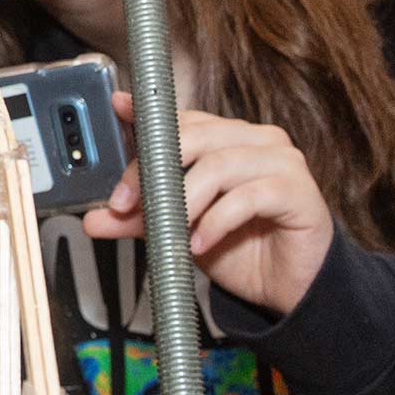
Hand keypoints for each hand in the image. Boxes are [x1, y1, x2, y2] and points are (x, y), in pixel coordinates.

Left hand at [81, 94, 335, 316]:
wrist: (289, 287)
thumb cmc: (242, 248)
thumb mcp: (180, 231)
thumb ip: (141, 219)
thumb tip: (95, 218)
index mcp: (229, 139)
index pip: (182, 119)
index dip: (148, 116)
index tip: (119, 108)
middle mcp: (256, 140)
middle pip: (195, 137)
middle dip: (152, 171)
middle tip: (125, 204)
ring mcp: (281, 162)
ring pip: (219, 165)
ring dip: (185, 202)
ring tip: (171, 233)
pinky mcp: (299, 191)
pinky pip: (249, 196)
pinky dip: (216, 221)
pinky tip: (200, 243)